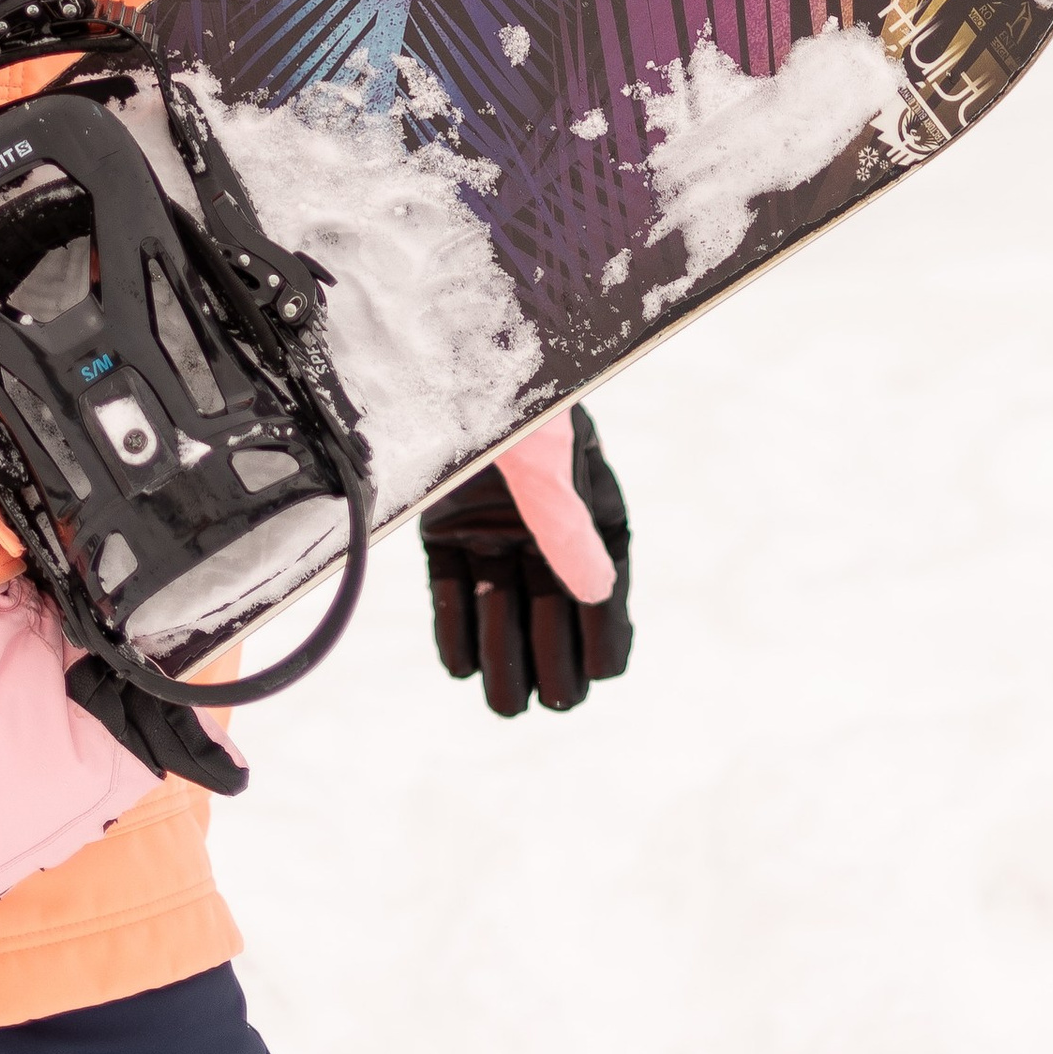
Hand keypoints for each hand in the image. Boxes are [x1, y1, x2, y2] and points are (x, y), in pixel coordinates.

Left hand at [424, 407, 631, 716]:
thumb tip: (599, 591)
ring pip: (502, 606)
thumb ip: (565, 523)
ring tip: (509, 704)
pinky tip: (463, 666)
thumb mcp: (543, 458)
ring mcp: (492, 524)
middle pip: (553, 604)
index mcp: (585, 499)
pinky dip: (458, 627)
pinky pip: (453, 590)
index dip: (606, 628)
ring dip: (506, 655)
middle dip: (556, 655)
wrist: (446, 349)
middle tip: (557, 700)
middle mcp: (540, 520)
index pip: (604, 578)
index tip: (603, 673)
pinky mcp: (445, 526)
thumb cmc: (512, 396)